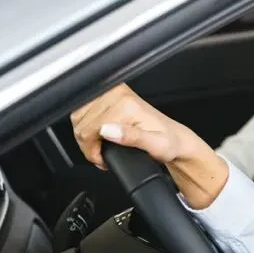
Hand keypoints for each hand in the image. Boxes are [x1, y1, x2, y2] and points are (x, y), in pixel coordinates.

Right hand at [70, 84, 227, 208]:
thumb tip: (107, 130)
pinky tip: (98, 136)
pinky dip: (86, 126)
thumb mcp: (156, 145)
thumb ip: (132, 138)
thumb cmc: (168, 143)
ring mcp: (113, 92)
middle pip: (82, 123)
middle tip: (101, 156)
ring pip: (79, 117)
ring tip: (101, 147)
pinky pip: (83, 111)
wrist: (175, 138)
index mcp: (128, 105)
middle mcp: (119, 94)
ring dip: (85, 136)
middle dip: (88, 145)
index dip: (92, 150)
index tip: (101, 160)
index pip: (90, 128)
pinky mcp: (110, 94)